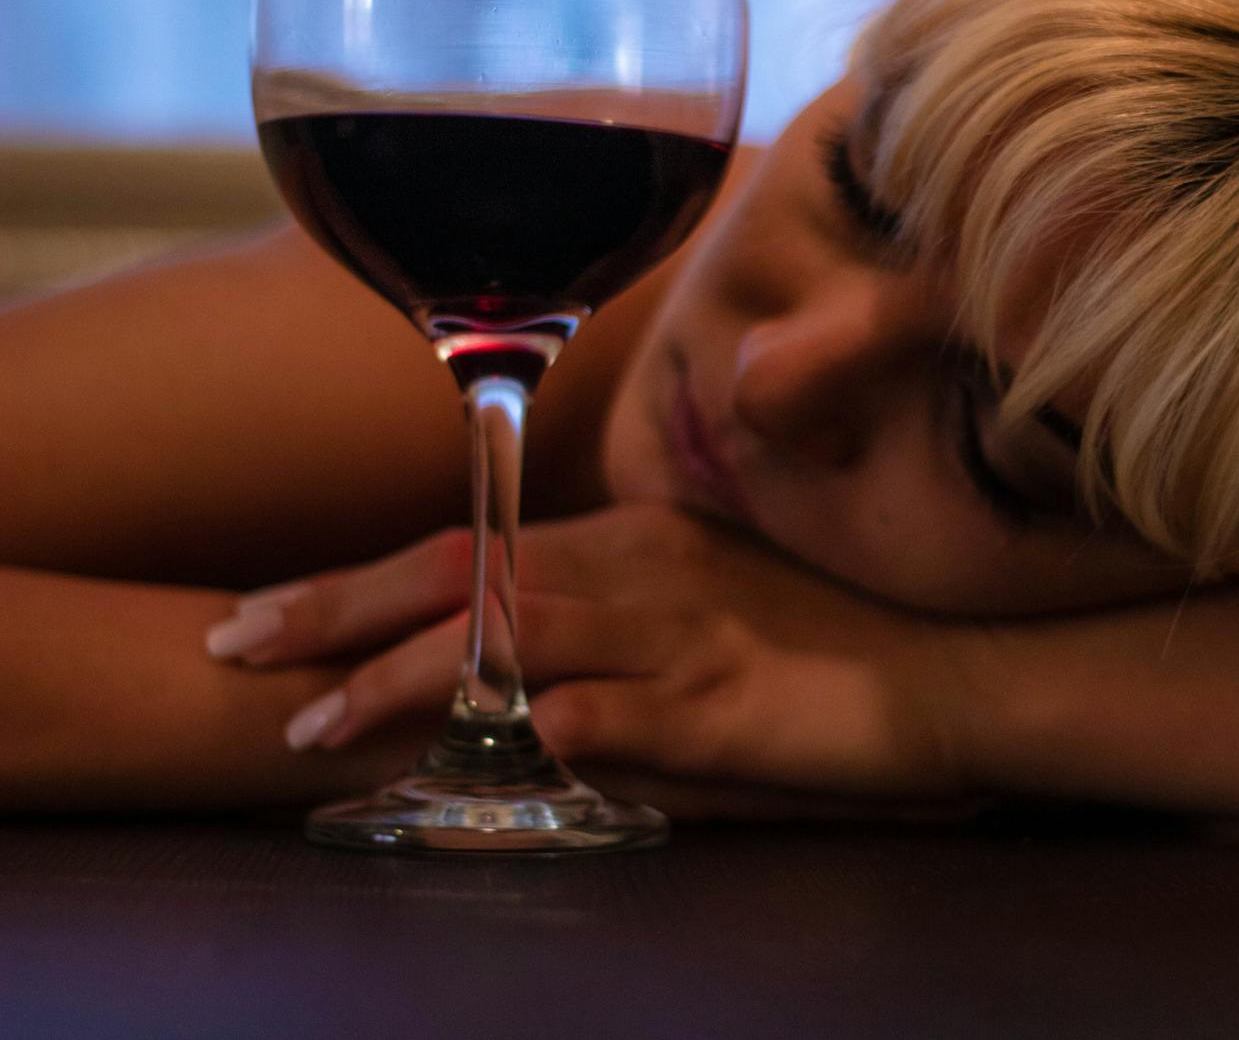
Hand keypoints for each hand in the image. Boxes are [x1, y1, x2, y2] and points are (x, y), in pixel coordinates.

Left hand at [207, 503, 990, 820]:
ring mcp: (685, 632)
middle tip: (238, 645)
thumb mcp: (709, 607)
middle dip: (340, 613)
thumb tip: (516, 666)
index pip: (472, 546)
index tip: (271, 610)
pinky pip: (616, 711)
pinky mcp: (725, 706)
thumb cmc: (829, 642)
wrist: (955, 672)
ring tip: (314, 722)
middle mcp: (646, 567)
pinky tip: (477, 747)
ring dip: (408, 679)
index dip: (363, 580)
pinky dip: (540, 725)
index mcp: (636, 536)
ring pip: (517, 638)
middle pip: (466, 577)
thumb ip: (614, 620)